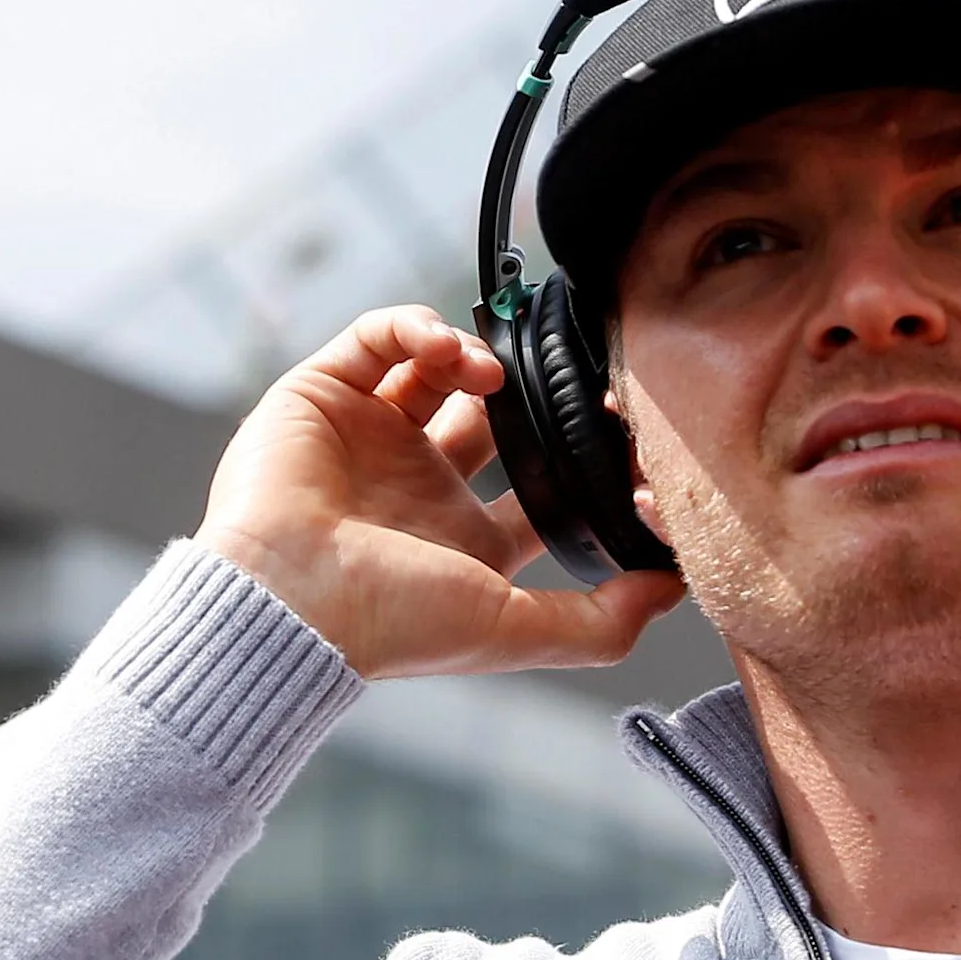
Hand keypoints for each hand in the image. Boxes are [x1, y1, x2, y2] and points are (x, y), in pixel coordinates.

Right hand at [194, 305, 685, 678]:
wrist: (286, 600)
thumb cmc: (389, 623)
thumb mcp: (511, 630)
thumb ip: (600, 621)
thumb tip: (674, 590)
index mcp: (463, 542)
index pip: (537, 483)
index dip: (575, 455)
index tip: (612, 434)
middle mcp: (418, 487)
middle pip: (491, 415)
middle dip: (528, 392)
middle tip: (560, 379)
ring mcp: (370, 437)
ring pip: (436, 369)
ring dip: (475, 357)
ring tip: (491, 372)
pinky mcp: (324, 394)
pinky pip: (378, 338)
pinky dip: (418, 329)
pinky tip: (450, 352)